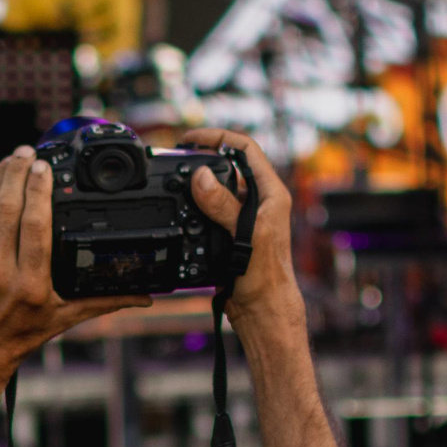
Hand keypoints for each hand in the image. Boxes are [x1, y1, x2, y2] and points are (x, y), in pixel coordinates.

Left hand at [0, 149, 146, 428]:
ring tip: (14, 157)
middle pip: (8, 209)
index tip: (45, 167)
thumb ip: (104, 303)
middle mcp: (1, 271)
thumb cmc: (17, 340)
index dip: (39, 192)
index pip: (35, 226)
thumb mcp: (63, 320)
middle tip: (28, 151)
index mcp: (30, 284)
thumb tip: (145, 297)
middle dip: (18, 174)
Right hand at [178, 126, 301, 329]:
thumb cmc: (266, 277)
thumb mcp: (246, 235)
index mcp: (271, 193)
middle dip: (202, 160)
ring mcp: (243, 216)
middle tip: (177, 159)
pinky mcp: (229, 231)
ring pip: (215, 188)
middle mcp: (258, 200)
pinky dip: (193, 206)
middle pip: (227, 166)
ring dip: (196, 184)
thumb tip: (201, 177)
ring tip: (175, 183)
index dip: (219, 137)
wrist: (261, 309)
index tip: (191, 139)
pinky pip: (207, 210)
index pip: (246, 149)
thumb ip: (224, 205)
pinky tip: (180, 209)